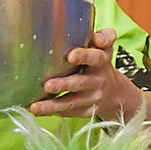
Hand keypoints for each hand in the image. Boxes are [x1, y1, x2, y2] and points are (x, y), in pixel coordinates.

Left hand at [29, 28, 143, 121]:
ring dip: (53, 105)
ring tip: (35, 107)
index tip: (70, 56)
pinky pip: (69, 112)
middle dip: (63, 85)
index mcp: (101, 61)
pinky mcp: (87, 111)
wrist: (115, 93)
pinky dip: (53, 111)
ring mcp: (93, 98)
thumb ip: (104, 37)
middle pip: (80, 83)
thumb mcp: (105, 48)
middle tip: (47, 85)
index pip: (95, 57)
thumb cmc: (100, 65)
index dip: (84, 56)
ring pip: (72, 102)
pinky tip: (39, 110)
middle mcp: (98, 80)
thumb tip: (97, 38)